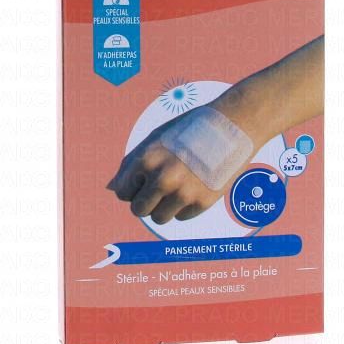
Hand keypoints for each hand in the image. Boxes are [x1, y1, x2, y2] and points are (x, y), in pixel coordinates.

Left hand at [107, 116, 222, 224]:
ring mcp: (184, 192)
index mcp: (146, 160)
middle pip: (138, 210)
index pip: (122, 193)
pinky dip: (184, 206)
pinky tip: (194, 185)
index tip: (144, 180)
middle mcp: (162, 178)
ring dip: (163, 206)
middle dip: (145, 201)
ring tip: (177, 187)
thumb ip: (131, 164)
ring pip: (159, 218)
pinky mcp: (203, 202)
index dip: (132, 187)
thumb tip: (111, 189)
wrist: (232, 125)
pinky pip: (181, 216)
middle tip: (159, 188)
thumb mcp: (156, 139)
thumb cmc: (190, 130)